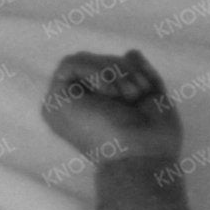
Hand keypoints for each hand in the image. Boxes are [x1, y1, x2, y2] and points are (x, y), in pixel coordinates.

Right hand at [44, 50, 182, 166]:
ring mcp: (63, 104)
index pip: (104, 69)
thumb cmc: (152, 137)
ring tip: (128, 94)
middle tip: (136, 93)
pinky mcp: (56, 100)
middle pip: (94, 62)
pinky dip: (97, 71)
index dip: (124, 69)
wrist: (142, 156)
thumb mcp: (153, 97)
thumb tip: (131, 52)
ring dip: (112, 71)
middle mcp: (76, 106)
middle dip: (120, 69)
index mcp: (95, 108)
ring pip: (83, 59)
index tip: (143, 88)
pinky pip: (70, 64)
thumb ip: (142, 74)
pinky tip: (111, 92)